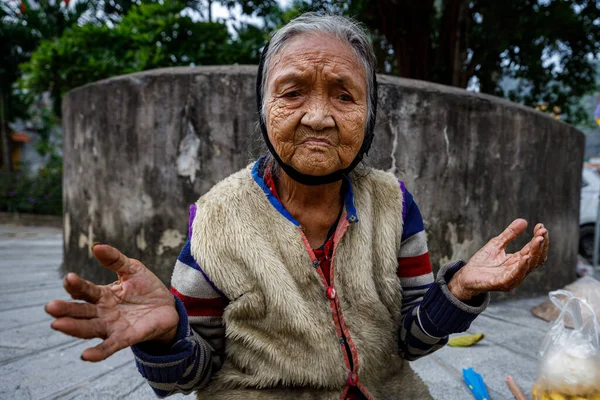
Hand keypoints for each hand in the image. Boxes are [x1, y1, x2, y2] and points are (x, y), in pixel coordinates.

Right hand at [45, 244, 178, 361]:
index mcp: (102, 295)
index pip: (85, 290)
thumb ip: (115, 260)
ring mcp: (112, 326)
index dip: (77, 285)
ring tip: (58, 324)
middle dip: (66, 309)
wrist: (168, 307)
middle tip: (50, 307)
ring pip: (89, 328)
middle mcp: (102, 312)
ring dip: (74, 328)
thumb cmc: (146, 288)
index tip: (69, 278)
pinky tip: (85, 355)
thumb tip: (96, 246)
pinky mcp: (126, 338)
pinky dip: (98, 352)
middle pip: (81, 311)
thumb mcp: (132, 269)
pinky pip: (110, 346)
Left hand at [447, 219, 548, 300]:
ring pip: (529, 266)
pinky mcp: (503, 284)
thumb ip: (509, 234)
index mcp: (517, 261)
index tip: (541, 226)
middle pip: (535, 258)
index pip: (533, 249)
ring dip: (535, 253)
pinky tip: (526, 256)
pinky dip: (522, 267)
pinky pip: (515, 276)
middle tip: (543, 231)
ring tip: (538, 240)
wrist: (466, 276)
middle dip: (541, 244)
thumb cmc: (481, 262)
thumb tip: (523, 221)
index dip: (539, 238)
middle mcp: (518, 270)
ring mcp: (512, 278)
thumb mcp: (496, 244)